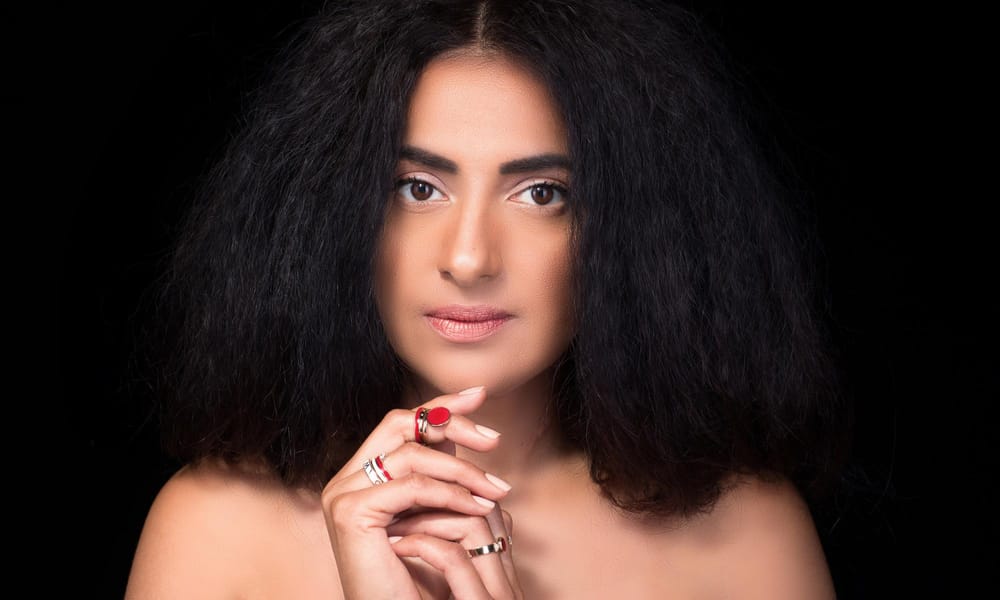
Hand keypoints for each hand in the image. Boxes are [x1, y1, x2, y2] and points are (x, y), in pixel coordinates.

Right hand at [321, 387, 520, 598]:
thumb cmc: (420, 578)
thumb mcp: (436, 514)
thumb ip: (441, 475)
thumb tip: (468, 431)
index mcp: (362, 475)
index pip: (401, 423)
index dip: (440, 404)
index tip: (480, 394)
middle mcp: (346, 479)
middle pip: (400, 423)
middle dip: (451, 421)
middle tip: (494, 440)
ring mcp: (343, 494)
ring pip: (411, 454)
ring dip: (463, 469)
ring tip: (496, 490)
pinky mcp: (351, 513)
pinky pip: (412, 487)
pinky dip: (451, 493)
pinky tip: (477, 507)